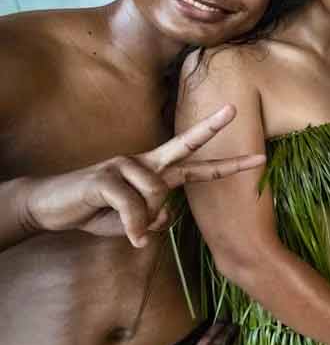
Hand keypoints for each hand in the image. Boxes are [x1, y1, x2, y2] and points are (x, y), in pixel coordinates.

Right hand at [24, 104, 264, 246]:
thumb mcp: (135, 222)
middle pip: (185, 143)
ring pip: (157, 195)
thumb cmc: (99, 212)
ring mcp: (126, 165)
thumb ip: (156, 218)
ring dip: (145, 220)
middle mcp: (147, 163)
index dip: (230, 165)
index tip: (260, 156)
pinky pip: (133, 205)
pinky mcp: (107, 176)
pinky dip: (133, 225)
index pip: (200, 167)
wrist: (54, 207)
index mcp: (159, 172)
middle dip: (211, 126)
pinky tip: (129, 235)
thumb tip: (165, 216)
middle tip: (235, 108)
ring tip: (128, 225)